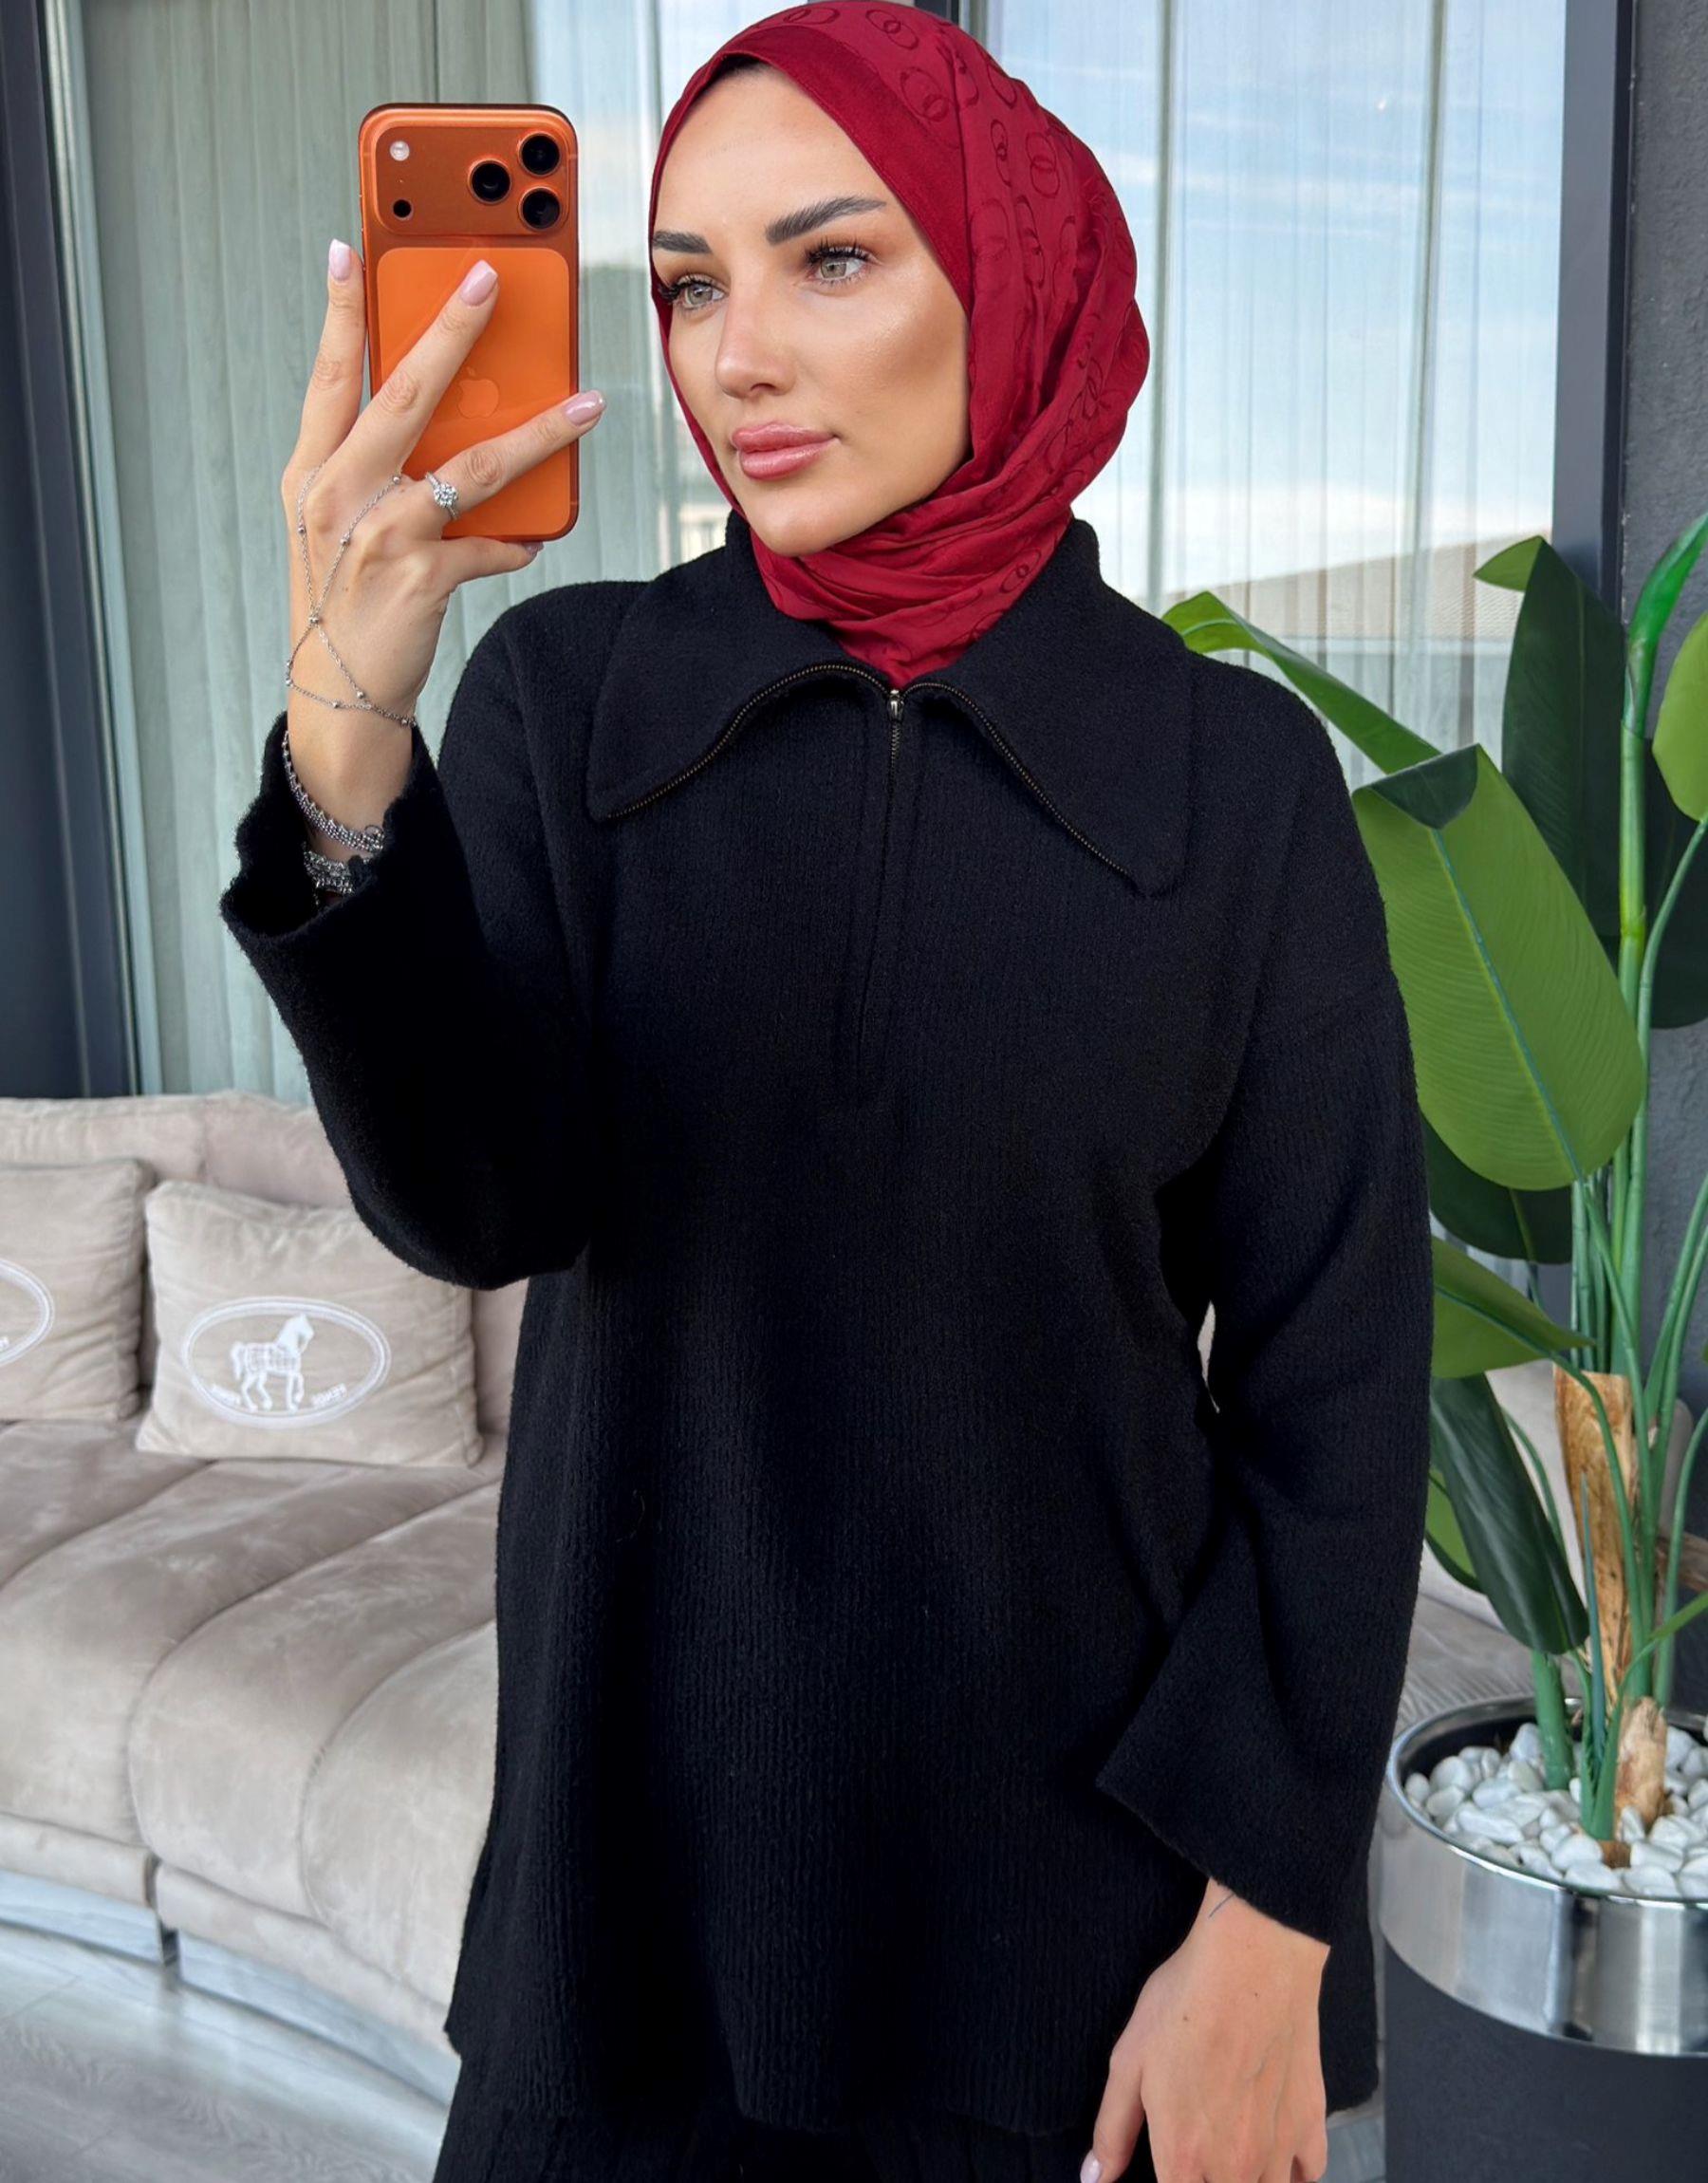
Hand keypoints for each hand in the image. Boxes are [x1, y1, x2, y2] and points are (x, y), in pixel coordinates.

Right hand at [277, 238, 605, 839]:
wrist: (338, 691)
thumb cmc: (342, 599)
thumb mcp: (334, 524)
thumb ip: (374, 470)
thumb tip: (454, 420)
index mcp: (312, 473)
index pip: (328, 377)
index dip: (342, 313)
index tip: (352, 251)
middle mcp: (339, 496)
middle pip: (405, 395)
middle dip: (450, 330)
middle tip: (488, 280)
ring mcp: (380, 536)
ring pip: (473, 467)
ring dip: (537, 434)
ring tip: (586, 408)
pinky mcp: (422, 580)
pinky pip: (492, 545)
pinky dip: (519, 540)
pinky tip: (537, 534)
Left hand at [1082, 1880, 1330, 2182]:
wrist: (1254, 1963)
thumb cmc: (1184, 2007)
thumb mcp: (1129, 2061)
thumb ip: (1112, 2129)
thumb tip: (1093, 2177)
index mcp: (1183, 2160)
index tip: (1167, 2168)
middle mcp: (1234, 2170)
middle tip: (1197, 2157)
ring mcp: (1278, 2152)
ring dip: (1247, 2182)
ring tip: (1230, 2157)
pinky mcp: (1311, 2126)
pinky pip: (1307, 2176)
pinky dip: (1289, 2172)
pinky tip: (1273, 2148)